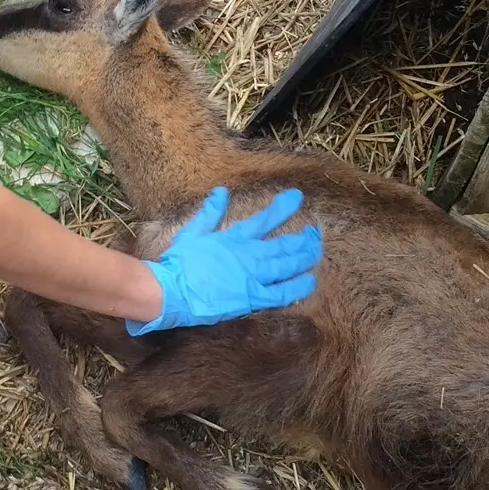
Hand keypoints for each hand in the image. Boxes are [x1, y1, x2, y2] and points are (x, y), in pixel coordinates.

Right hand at [126, 186, 320, 335]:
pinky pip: (280, 293)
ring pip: (286, 265)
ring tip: (316, 251)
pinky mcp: (251, 298)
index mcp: (233, 238)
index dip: (282, 208)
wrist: (171, 290)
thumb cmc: (178, 262)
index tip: (297, 198)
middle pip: (283, 245)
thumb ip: (209, 212)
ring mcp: (252, 276)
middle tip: (315, 232)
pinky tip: (310, 282)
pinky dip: (296, 287)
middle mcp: (248, 254)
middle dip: (301, 238)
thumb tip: (221, 191)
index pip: (264, 219)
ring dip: (303, 257)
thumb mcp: (192, 232)